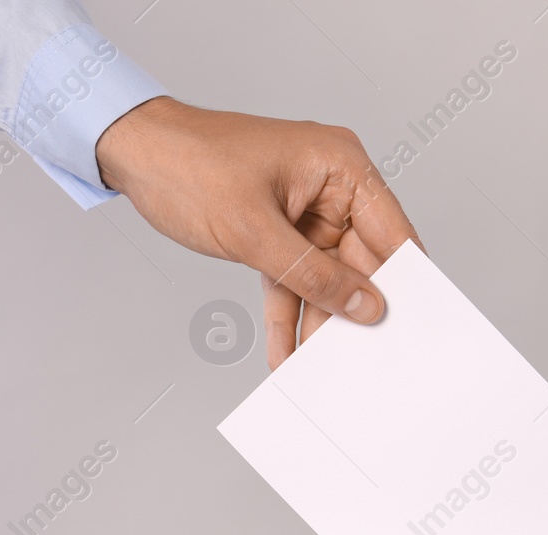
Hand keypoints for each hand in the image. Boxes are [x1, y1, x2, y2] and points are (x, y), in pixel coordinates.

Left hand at [95, 96, 422, 368]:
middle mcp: (331, 188)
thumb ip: (315, 275)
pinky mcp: (278, 232)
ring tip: (322, 367)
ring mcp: (305, 211)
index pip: (392, 232)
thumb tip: (366, 306)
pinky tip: (287, 351)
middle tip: (365, 360)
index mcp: (341, 166)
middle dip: (356, 310)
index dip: (405, 281)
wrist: (134, 154)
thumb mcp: (255, 232)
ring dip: (319, 321)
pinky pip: (293, 279)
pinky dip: (287, 313)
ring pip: (325, 278)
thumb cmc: (190, 165)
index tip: (413, 327)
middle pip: (361, 262)